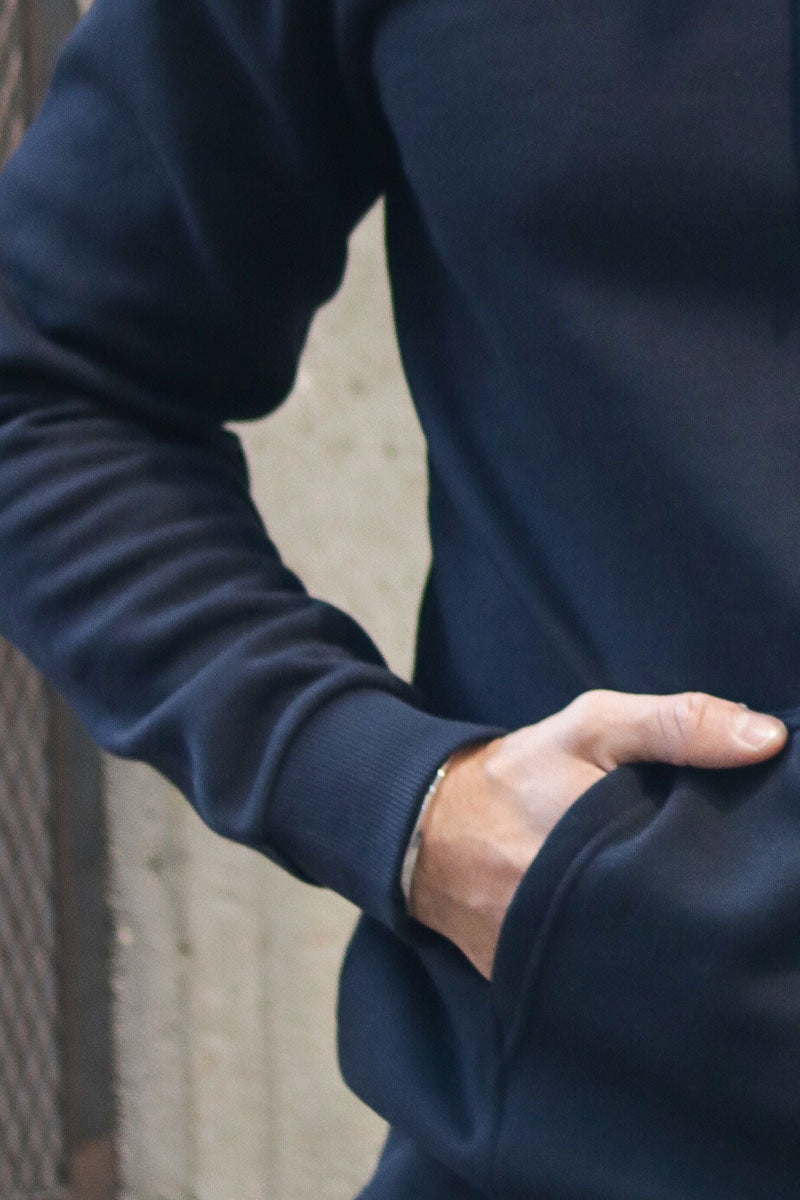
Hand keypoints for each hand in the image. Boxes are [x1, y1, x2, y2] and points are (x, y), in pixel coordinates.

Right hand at [409, 690, 787, 979]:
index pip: (705, 872)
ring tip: (674, 908)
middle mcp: (585, 913)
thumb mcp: (592, 727)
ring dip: (667, 936)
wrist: (430, 832)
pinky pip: (609, 985)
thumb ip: (675, 724)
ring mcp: (563, 958)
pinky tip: (636, 937)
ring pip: (653, 961)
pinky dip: (628, 963)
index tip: (748, 843)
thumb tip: (767, 739)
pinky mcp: (546, 988)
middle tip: (709, 877)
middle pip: (685, 924)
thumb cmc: (518, 775)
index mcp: (604, 844)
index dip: (733, 863)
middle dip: (702, 902)